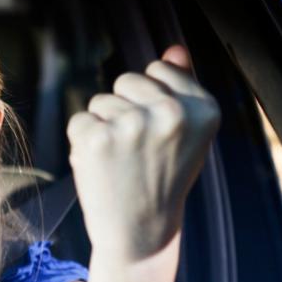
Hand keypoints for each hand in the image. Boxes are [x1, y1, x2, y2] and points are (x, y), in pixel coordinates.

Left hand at [67, 45, 220, 262]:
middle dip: (125, 110)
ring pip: (100, 101)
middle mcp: (172, 112)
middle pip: (126, 80)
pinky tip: (101, 167)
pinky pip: (79, 121)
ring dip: (103, 128)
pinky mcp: (98, 138)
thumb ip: (181, 88)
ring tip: (120, 162)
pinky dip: (83, 143)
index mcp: (203, 108)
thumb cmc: (161, 179)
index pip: (159, 69)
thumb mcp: (184, 135)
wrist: (140, 233)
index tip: (159, 135)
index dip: (150, 100)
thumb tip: (175, 48)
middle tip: (137, 152)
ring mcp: (133, 124)